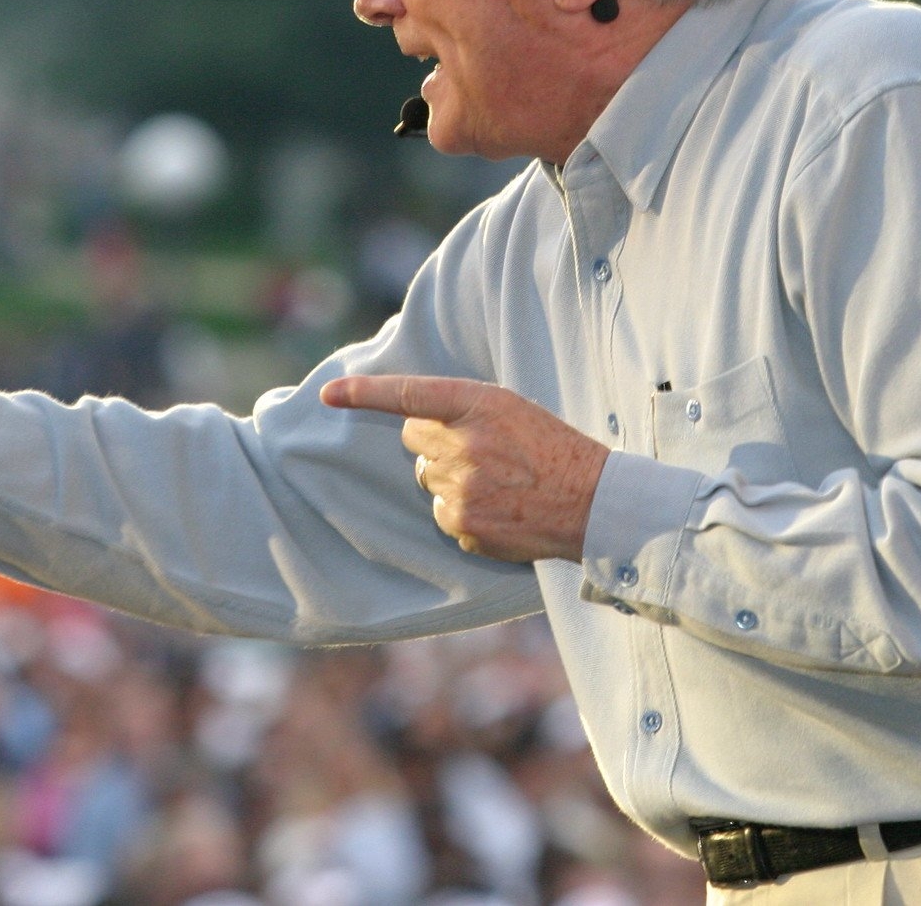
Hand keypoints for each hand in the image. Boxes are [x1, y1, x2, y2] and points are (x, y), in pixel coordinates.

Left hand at [319, 375, 608, 561]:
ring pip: (429, 480)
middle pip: (414, 440)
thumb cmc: (553, 449)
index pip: (408, 395)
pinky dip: (465, 514)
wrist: (592, 502)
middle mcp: (463, 444)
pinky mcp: (464, 525)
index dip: (364, 394)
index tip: (328, 395)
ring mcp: (462, 488)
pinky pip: (443, 515)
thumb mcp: (512, 409)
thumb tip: (414, 425)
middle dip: (436, 443)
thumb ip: (463, 410)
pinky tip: (500, 510)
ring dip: (452, 480)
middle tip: (480, 450)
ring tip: (499, 483)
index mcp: (477, 404)